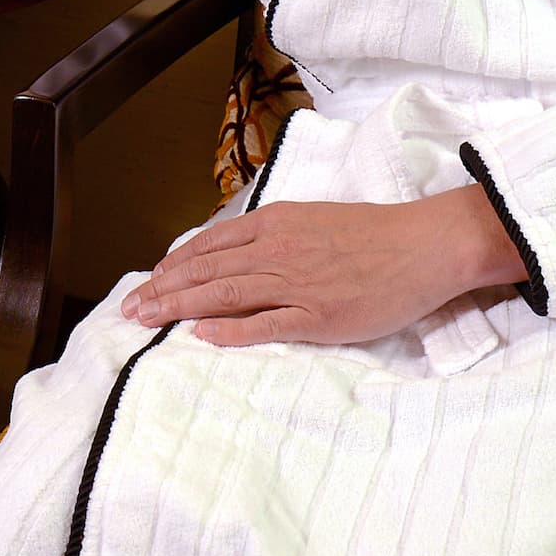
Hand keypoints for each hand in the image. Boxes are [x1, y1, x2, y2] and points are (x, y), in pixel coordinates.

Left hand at [122, 189, 527, 347]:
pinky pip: (265, 324)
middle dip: (163, 289)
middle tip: (130, 308)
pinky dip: (230, 330)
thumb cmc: (375, 234)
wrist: (424, 244)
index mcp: (277, 224)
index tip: (149, 279)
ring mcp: (296, 284)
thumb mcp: (314, 221)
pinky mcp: (317, 315)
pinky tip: (201, 335)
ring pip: (225, 295)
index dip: (174, 264)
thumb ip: (275, 236)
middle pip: (207, 271)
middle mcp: (278, 250)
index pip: (211, 245)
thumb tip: (236, 253)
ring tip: (147, 319)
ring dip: (180, 307)